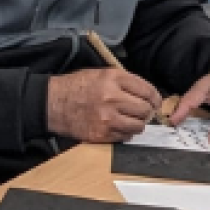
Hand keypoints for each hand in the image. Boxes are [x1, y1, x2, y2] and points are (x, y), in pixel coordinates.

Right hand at [47, 68, 162, 141]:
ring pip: (138, 126)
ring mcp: (107, 118)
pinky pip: (125, 136)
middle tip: (143, 112)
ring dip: (138, 123)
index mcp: (113, 79)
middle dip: (146, 111)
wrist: (53, 103)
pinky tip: (118, 126)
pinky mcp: (102, 134)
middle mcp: (112, 98)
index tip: (155, 102)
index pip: (147, 90)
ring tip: (130, 119)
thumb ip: (124, 81)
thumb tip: (147, 94)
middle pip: (145, 109)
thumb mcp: (101, 73)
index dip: (155, 98)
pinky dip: (125, 132)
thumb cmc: (77, 86)